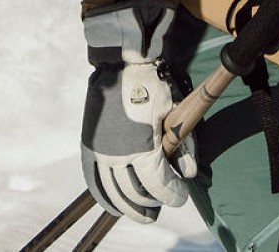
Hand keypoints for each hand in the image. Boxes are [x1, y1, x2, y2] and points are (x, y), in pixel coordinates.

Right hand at [81, 0, 200, 221]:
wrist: (120, 65)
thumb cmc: (152, 86)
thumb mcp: (174, 112)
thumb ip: (184, 145)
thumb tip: (188, 173)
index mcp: (143, 147)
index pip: (159, 185)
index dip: (172, 195)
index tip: (180, 197)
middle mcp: (119, 155)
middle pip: (136, 193)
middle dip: (152, 203)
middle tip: (161, 206)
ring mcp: (101, 152)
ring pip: (114, 192)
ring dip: (129, 206)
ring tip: (143, 212)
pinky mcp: (90, 146)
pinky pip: (93, 179)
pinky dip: (103, 196)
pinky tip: (114, 206)